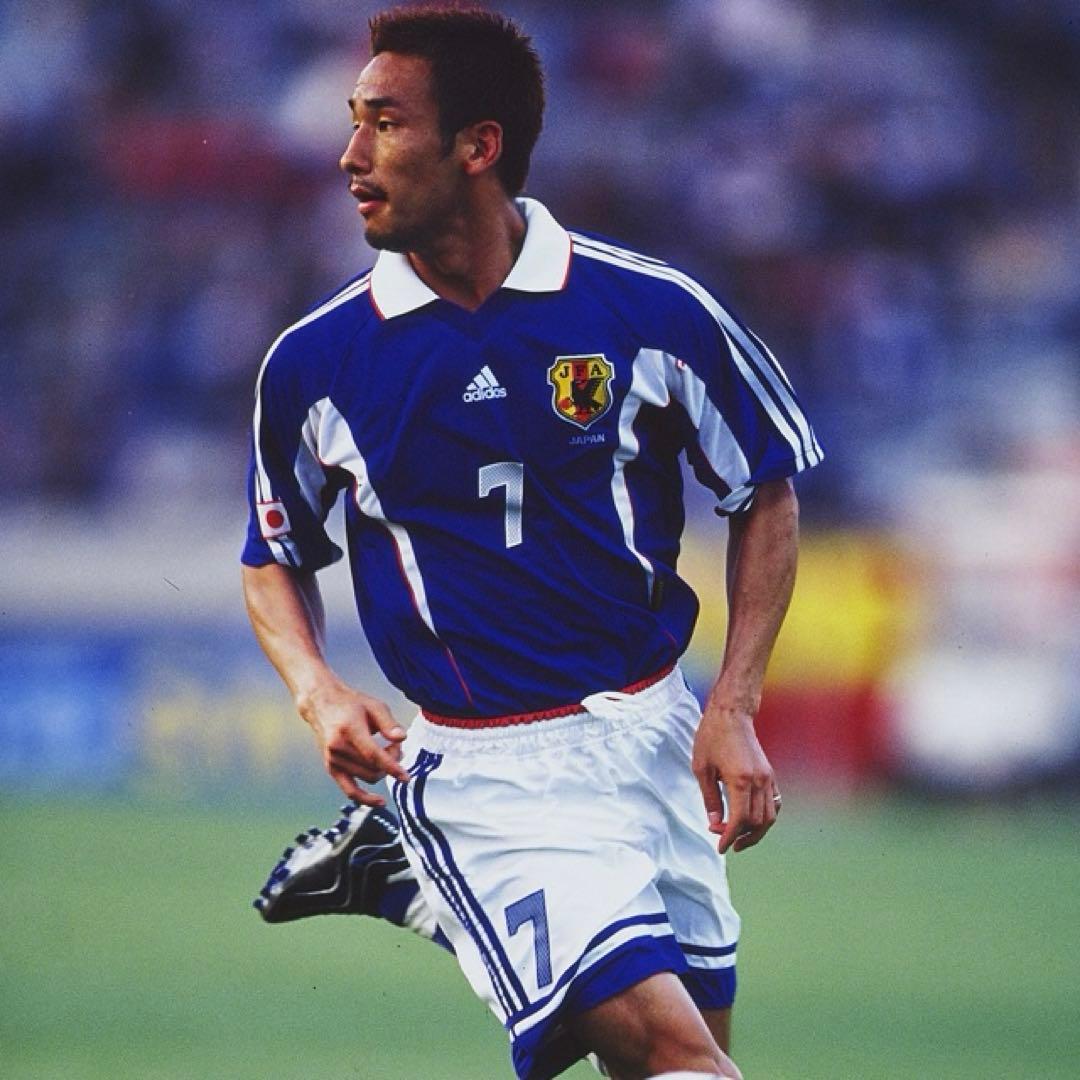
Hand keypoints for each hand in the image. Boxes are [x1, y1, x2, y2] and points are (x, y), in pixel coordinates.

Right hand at [296, 678, 410, 805]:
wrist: (322, 704)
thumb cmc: (351, 704)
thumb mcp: (374, 706)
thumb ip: (389, 723)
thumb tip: (402, 738)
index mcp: (349, 730)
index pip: (373, 755)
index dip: (392, 767)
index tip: (406, 776)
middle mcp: (338, 747)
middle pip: (373, 768)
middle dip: (391, 762)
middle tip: (396, 746)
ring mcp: (333, 759)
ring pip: (366, 778)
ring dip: (383, 771)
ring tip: (386, 752)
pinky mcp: (331, 768)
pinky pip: (349, 790)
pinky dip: (365, 799)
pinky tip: (380, 802)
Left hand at [692, 699, 779, 854]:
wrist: (731, 714)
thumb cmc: (711, 737)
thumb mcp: (702, 768)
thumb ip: (709, 798)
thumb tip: (714, 823)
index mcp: (740, 780)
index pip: (740, 820)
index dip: (730, 837)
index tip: (720, 847)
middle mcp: (759, 781)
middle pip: (757, 822)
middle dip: (741, 835)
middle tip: (722, 838)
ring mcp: (767, 778)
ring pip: (770, 816)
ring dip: (756, 831)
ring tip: (739, 837)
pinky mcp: (769, 774)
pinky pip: (774, 803)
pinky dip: (765, 817)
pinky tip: (751, 820)